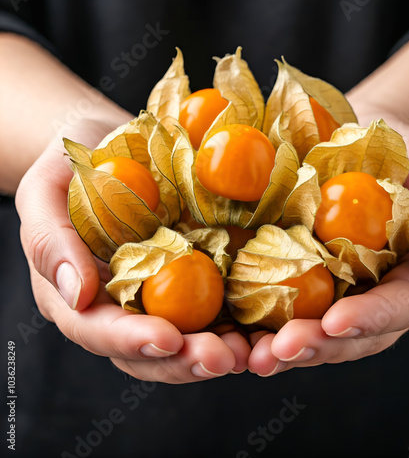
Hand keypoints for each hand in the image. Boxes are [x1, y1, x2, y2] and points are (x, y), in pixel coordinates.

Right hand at [15, 119, 249, 382]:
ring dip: (218, 351)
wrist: (111, 148)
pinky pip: (217, 307)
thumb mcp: (46, 191)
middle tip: (221, 358)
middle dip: (185, 360)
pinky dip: (240, 321)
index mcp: (82, 294)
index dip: (131, 340)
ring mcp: (162, 296)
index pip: (100, 330)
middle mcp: (124, 305)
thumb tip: (76, 293)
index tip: (166, 339)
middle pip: (149, 351)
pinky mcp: (196, 279)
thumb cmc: (73, 168)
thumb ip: (51, 241)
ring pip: (188, 339)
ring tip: (249, 352)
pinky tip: (263, 324)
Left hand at [247, 116, 408, 375]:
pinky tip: (236, 332)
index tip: (335, 322)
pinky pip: (283, 306)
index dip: (370, 318)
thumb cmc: (405, 154)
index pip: (401, 307)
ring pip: (315, 331)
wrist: (360, 141)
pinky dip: (261, 323)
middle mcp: (375, 295)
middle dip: (316, 345)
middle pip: (352, 335)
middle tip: (280, 351)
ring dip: (283, 347)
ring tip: (253, 355)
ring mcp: (337, 291)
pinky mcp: (303, 279)